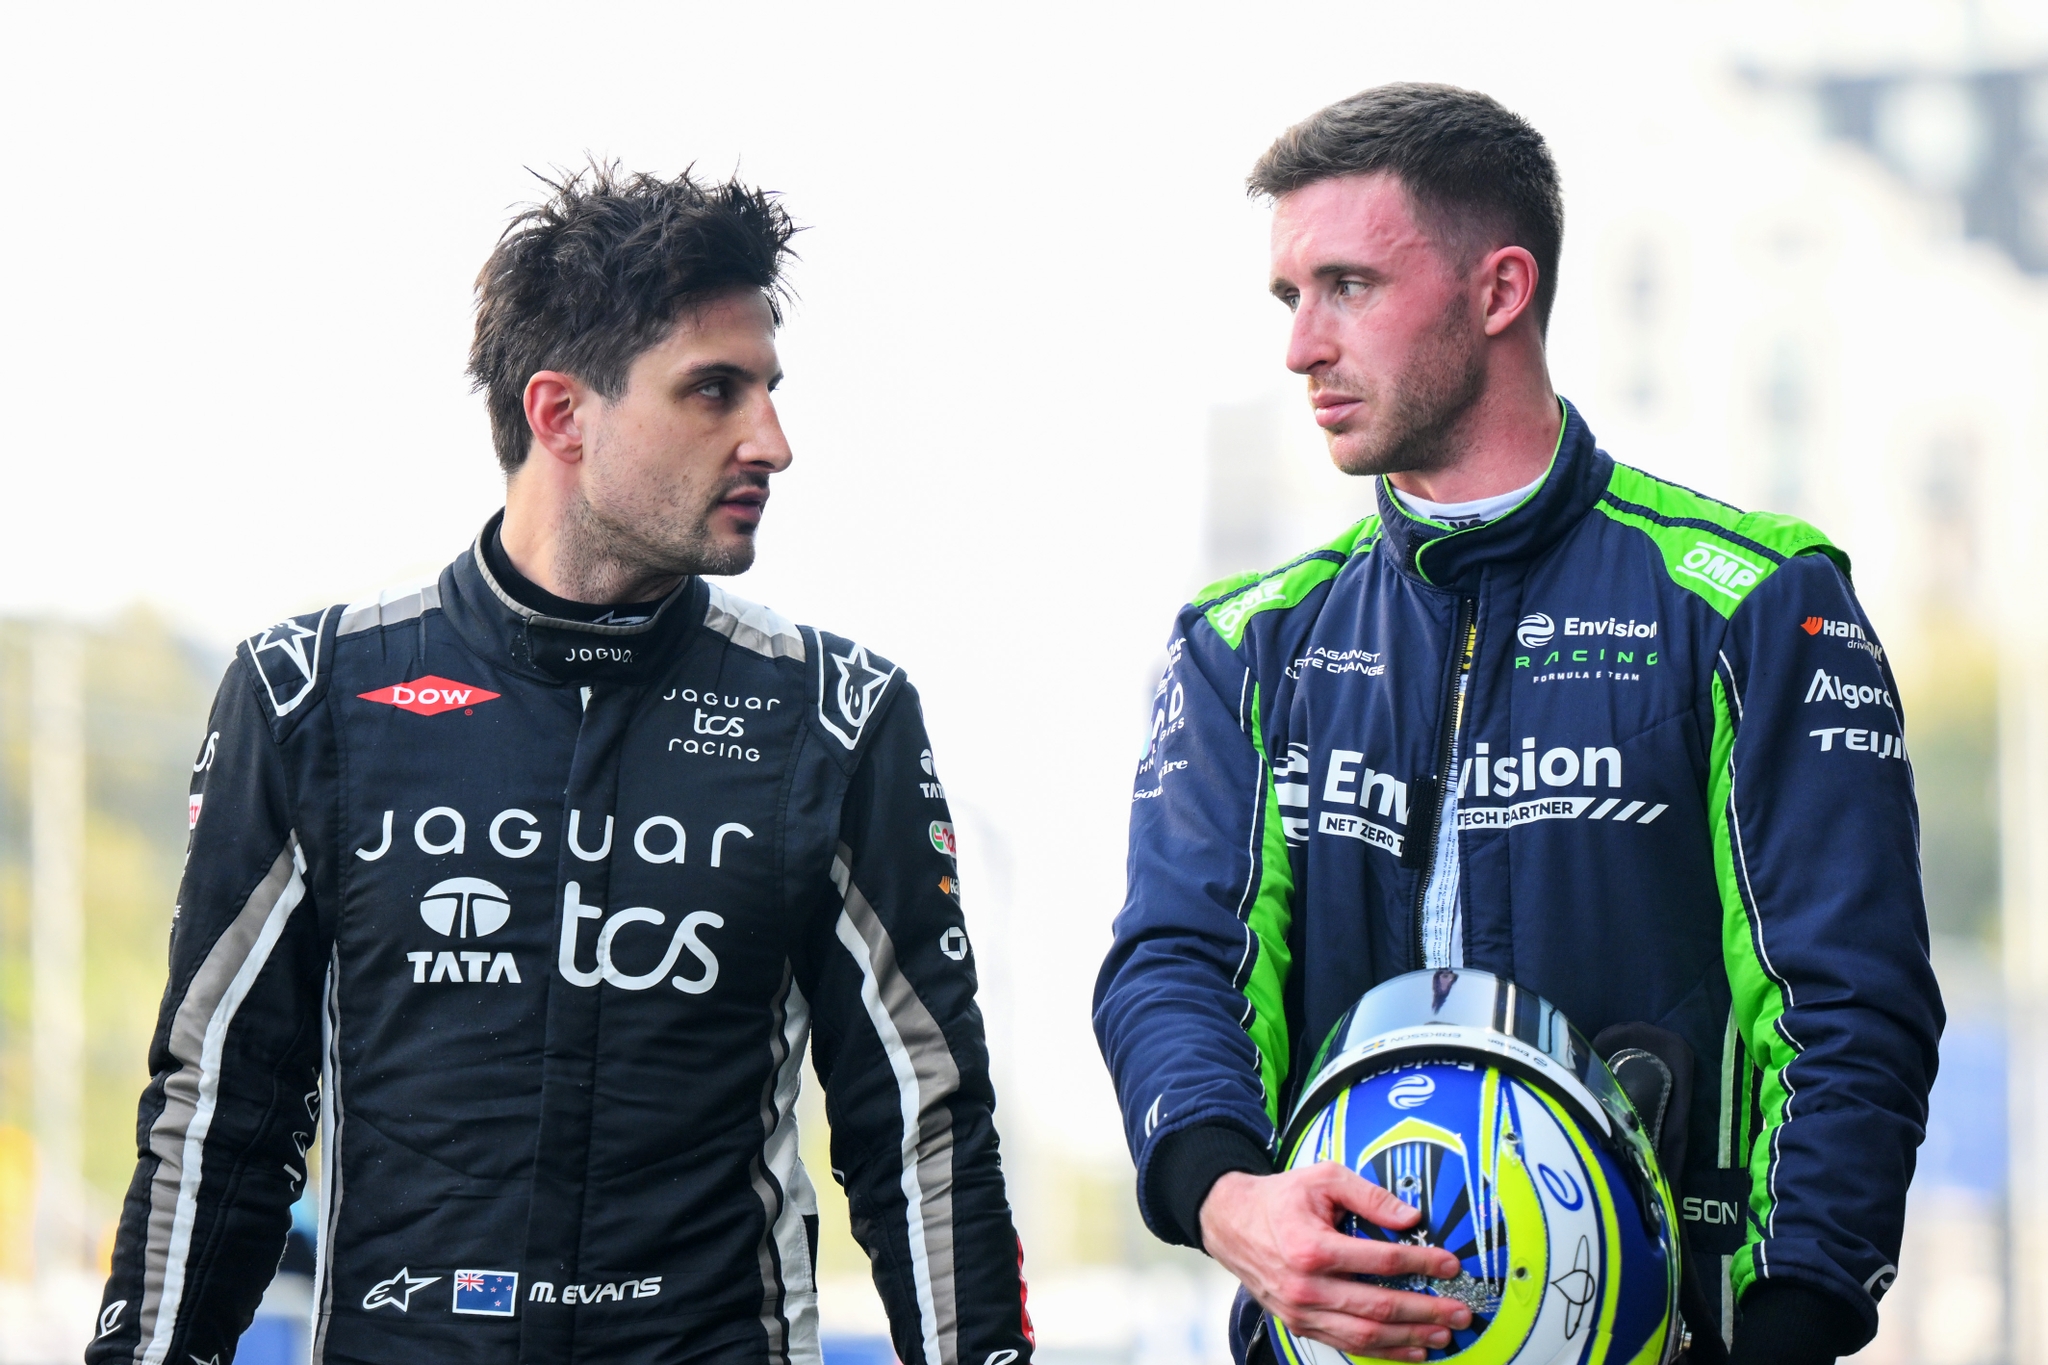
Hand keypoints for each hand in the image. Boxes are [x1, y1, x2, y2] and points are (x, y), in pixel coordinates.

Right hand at [1199, 1164, 1471, 1362]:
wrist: (1230, 1222)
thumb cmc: (1278, 1199)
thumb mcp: (1323, 1178)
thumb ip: (1370, 1196)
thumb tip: (1411, 1217)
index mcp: (1312, 1247)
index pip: (1382, 1260)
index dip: (1422, 1263)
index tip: (1450, 1265)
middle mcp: (1305, 1286)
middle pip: (1379, 1305)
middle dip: (1427, 1311)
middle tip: (1459, 1312)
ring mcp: (1302, 1311)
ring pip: (1366, 1334)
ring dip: (1410, 1338)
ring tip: (1443, 1335)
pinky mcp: (1300, 1324)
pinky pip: (1348, 1344)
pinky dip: (1383, 1351)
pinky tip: (1411, 1350)